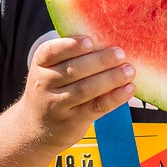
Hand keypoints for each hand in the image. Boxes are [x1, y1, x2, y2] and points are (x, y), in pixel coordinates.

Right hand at [19, 36, 134, 151]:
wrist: (37, 128)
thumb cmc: (55, 88)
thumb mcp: (54, 70)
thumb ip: (75, 56)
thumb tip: (112, 38)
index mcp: (42, 64)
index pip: (51, 52)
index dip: (71, 46)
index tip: (90, 41)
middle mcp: (44, 84)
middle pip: (73, 70)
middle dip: (100, 61)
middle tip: (120, 54)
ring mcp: (57, 105)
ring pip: (85, 89)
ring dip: (110, 78)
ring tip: (129, 70)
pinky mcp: (71, 122)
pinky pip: (96, 107)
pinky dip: (115, 97)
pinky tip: (129, 89)